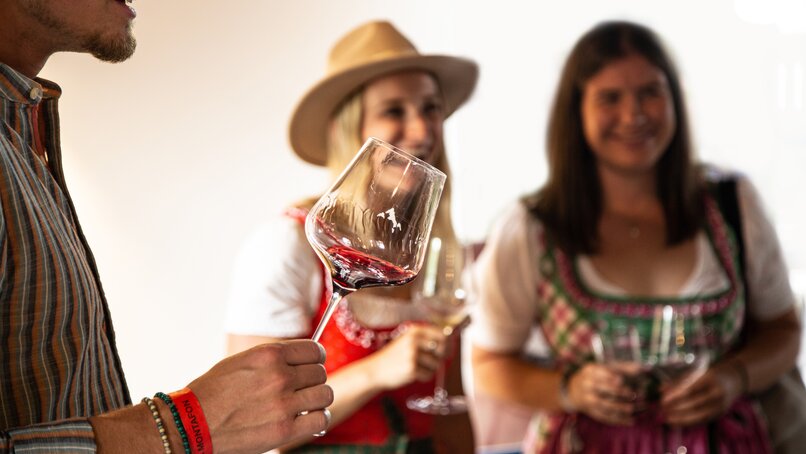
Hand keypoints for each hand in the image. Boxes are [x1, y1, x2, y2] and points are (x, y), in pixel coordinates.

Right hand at [185, 340, 332, 452]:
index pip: (314, 350)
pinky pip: (320, 419)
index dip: (316, 358)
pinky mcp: (284, 429)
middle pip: (321, 372)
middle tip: (302, 389)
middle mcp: (279, 376)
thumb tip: (302, 361)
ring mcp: (283, 403)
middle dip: (313, 380)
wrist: (190, 422)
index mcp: (269, 355)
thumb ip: (273, 359)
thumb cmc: (213, 392)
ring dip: (317, 399)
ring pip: (325, 394)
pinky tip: (307, 419)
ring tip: (304, 404)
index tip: (313, 365)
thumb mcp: (242, 361)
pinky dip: (318, 419)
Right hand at [366, 323, 445, 389]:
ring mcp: (412, 355)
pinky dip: (424, 376)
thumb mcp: (406, 340)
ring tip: (416, 368)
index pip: (441, 334)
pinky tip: (413, 374)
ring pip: (436, 364)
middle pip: (441, 349)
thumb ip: (424, 339)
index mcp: (414, 331)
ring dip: (430, 369)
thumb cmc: (394, 357)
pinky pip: (429, 374)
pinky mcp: (412, 369)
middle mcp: (413, 341)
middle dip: (438, 357)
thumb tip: (448, 342)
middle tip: (428, 361)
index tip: (443, 350)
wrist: (375, 370)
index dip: (446, 344)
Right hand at [566, 362, 643, 425]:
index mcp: (590, 370)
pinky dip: (617, 420)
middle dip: (618, 392)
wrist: (572, 390)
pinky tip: (629, 421)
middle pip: (602, 389)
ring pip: (603, 405)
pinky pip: (604, 417)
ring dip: (619, 408)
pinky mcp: (590, 411)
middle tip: (633, 395)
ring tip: (631, 409)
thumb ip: (622, 367)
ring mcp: (587, 399)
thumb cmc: (594, 376)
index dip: (611, 377)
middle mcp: (586, 384)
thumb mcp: (603, 367)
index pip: (601, 373)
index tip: (622, 381)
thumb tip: (641, 368)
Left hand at [661, 362, 742, 425]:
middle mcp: (718, 392)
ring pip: (699, 415)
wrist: (734, 380)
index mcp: (711, 378)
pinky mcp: (720, 414)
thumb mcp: (696, 372)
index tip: (662, 399)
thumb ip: (678, 381)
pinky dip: (688, 422)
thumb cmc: (709, 374)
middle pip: (695, 403)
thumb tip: (660, 390)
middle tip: (662, 409)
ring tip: (666, 418)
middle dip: (676, 408)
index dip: (676, 395)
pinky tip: (676, 423)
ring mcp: (721, 405)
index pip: (691, 388)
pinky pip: (702, 420)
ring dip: (681, 418)